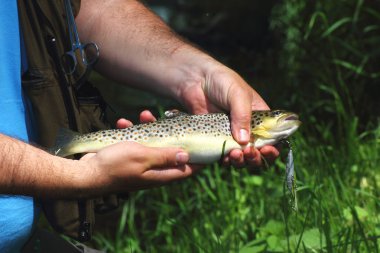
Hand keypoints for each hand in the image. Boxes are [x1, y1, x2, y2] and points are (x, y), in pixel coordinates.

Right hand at [80, 113, 201, 192]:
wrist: (86, 173)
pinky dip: (132, 133)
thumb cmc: (114, 166)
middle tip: (169, 116)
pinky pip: (136, 143)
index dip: (199, 157)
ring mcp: (142, 164)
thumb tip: (187, 155)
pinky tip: (123, 123)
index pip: (188, 168)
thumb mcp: (143, 157)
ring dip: (149, 129)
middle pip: (171, 152)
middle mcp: (154, 171)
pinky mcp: (130, 158)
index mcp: (161, 174)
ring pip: (153, 144)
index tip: (206, 142)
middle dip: (172, 134)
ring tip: (142, 114)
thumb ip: (165, 156)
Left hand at [178, 64, 278, 167]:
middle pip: (258, 152)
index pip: (272, 138)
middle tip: (249, 153)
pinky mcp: (216, 140)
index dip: (273, 148)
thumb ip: (242, 116)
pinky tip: (224, 157)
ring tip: (235, 154)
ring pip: (241, 157)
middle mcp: (247, 130)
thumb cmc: (221, 81)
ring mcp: (230, 136)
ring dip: (241, 161)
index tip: (267, 150)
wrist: (195, 80)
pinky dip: (226, 160)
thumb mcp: (237, 94)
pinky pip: (223, 156)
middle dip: (256, 157)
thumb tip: (243, 141)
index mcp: (259, 118)